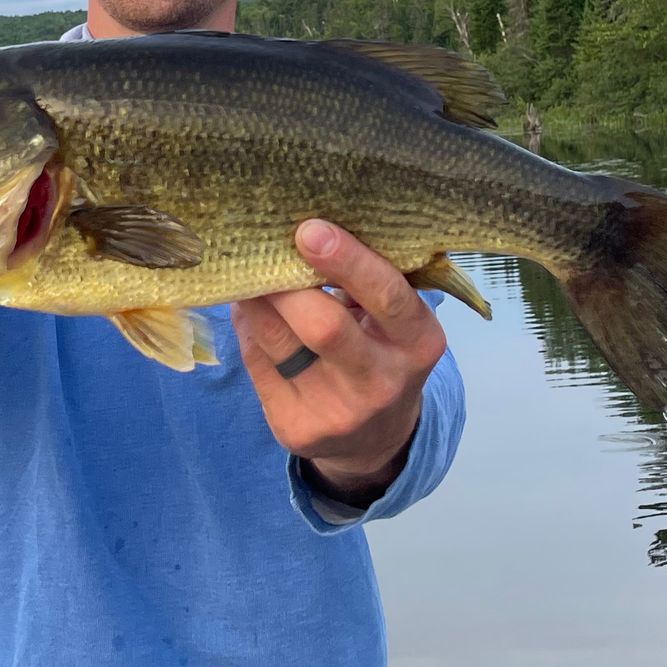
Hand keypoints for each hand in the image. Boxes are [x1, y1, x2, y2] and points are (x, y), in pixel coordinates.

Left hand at [232, 220, 446, 505]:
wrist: (375, 436)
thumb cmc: (382, 349)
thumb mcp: (394, 318)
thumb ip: (364, 279)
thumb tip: (300, 230)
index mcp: (418, 342)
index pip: (386, 296)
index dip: (347, 261)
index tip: (309, 230)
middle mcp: (383, 382)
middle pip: (324, 326)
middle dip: (286, 283)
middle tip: (263, 250)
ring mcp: (338, 412)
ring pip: (277, 342)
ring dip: (255, 300)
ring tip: (250, 274)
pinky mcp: (297, 429)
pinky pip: (256, 363)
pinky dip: (248, 328)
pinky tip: (252, 314)